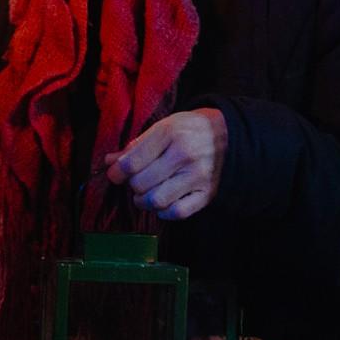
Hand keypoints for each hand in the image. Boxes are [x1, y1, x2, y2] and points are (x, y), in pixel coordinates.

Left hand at [105, 109, 227, 220]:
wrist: (228, 134)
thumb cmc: (188, 130)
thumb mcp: (162, 127)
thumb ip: (136, 146)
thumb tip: (110, 162)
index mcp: (169, 134)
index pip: (132, 162)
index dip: (117, 172)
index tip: (115, 174)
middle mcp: (184, 155)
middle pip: (141, 184)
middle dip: (132, 185)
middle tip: (136, 180)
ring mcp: (198, 176)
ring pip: (157, 201)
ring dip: (144, 201)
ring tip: (145, 194)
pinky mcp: (207, 193)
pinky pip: (178, 213)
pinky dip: (164, 212)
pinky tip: (163, 203)